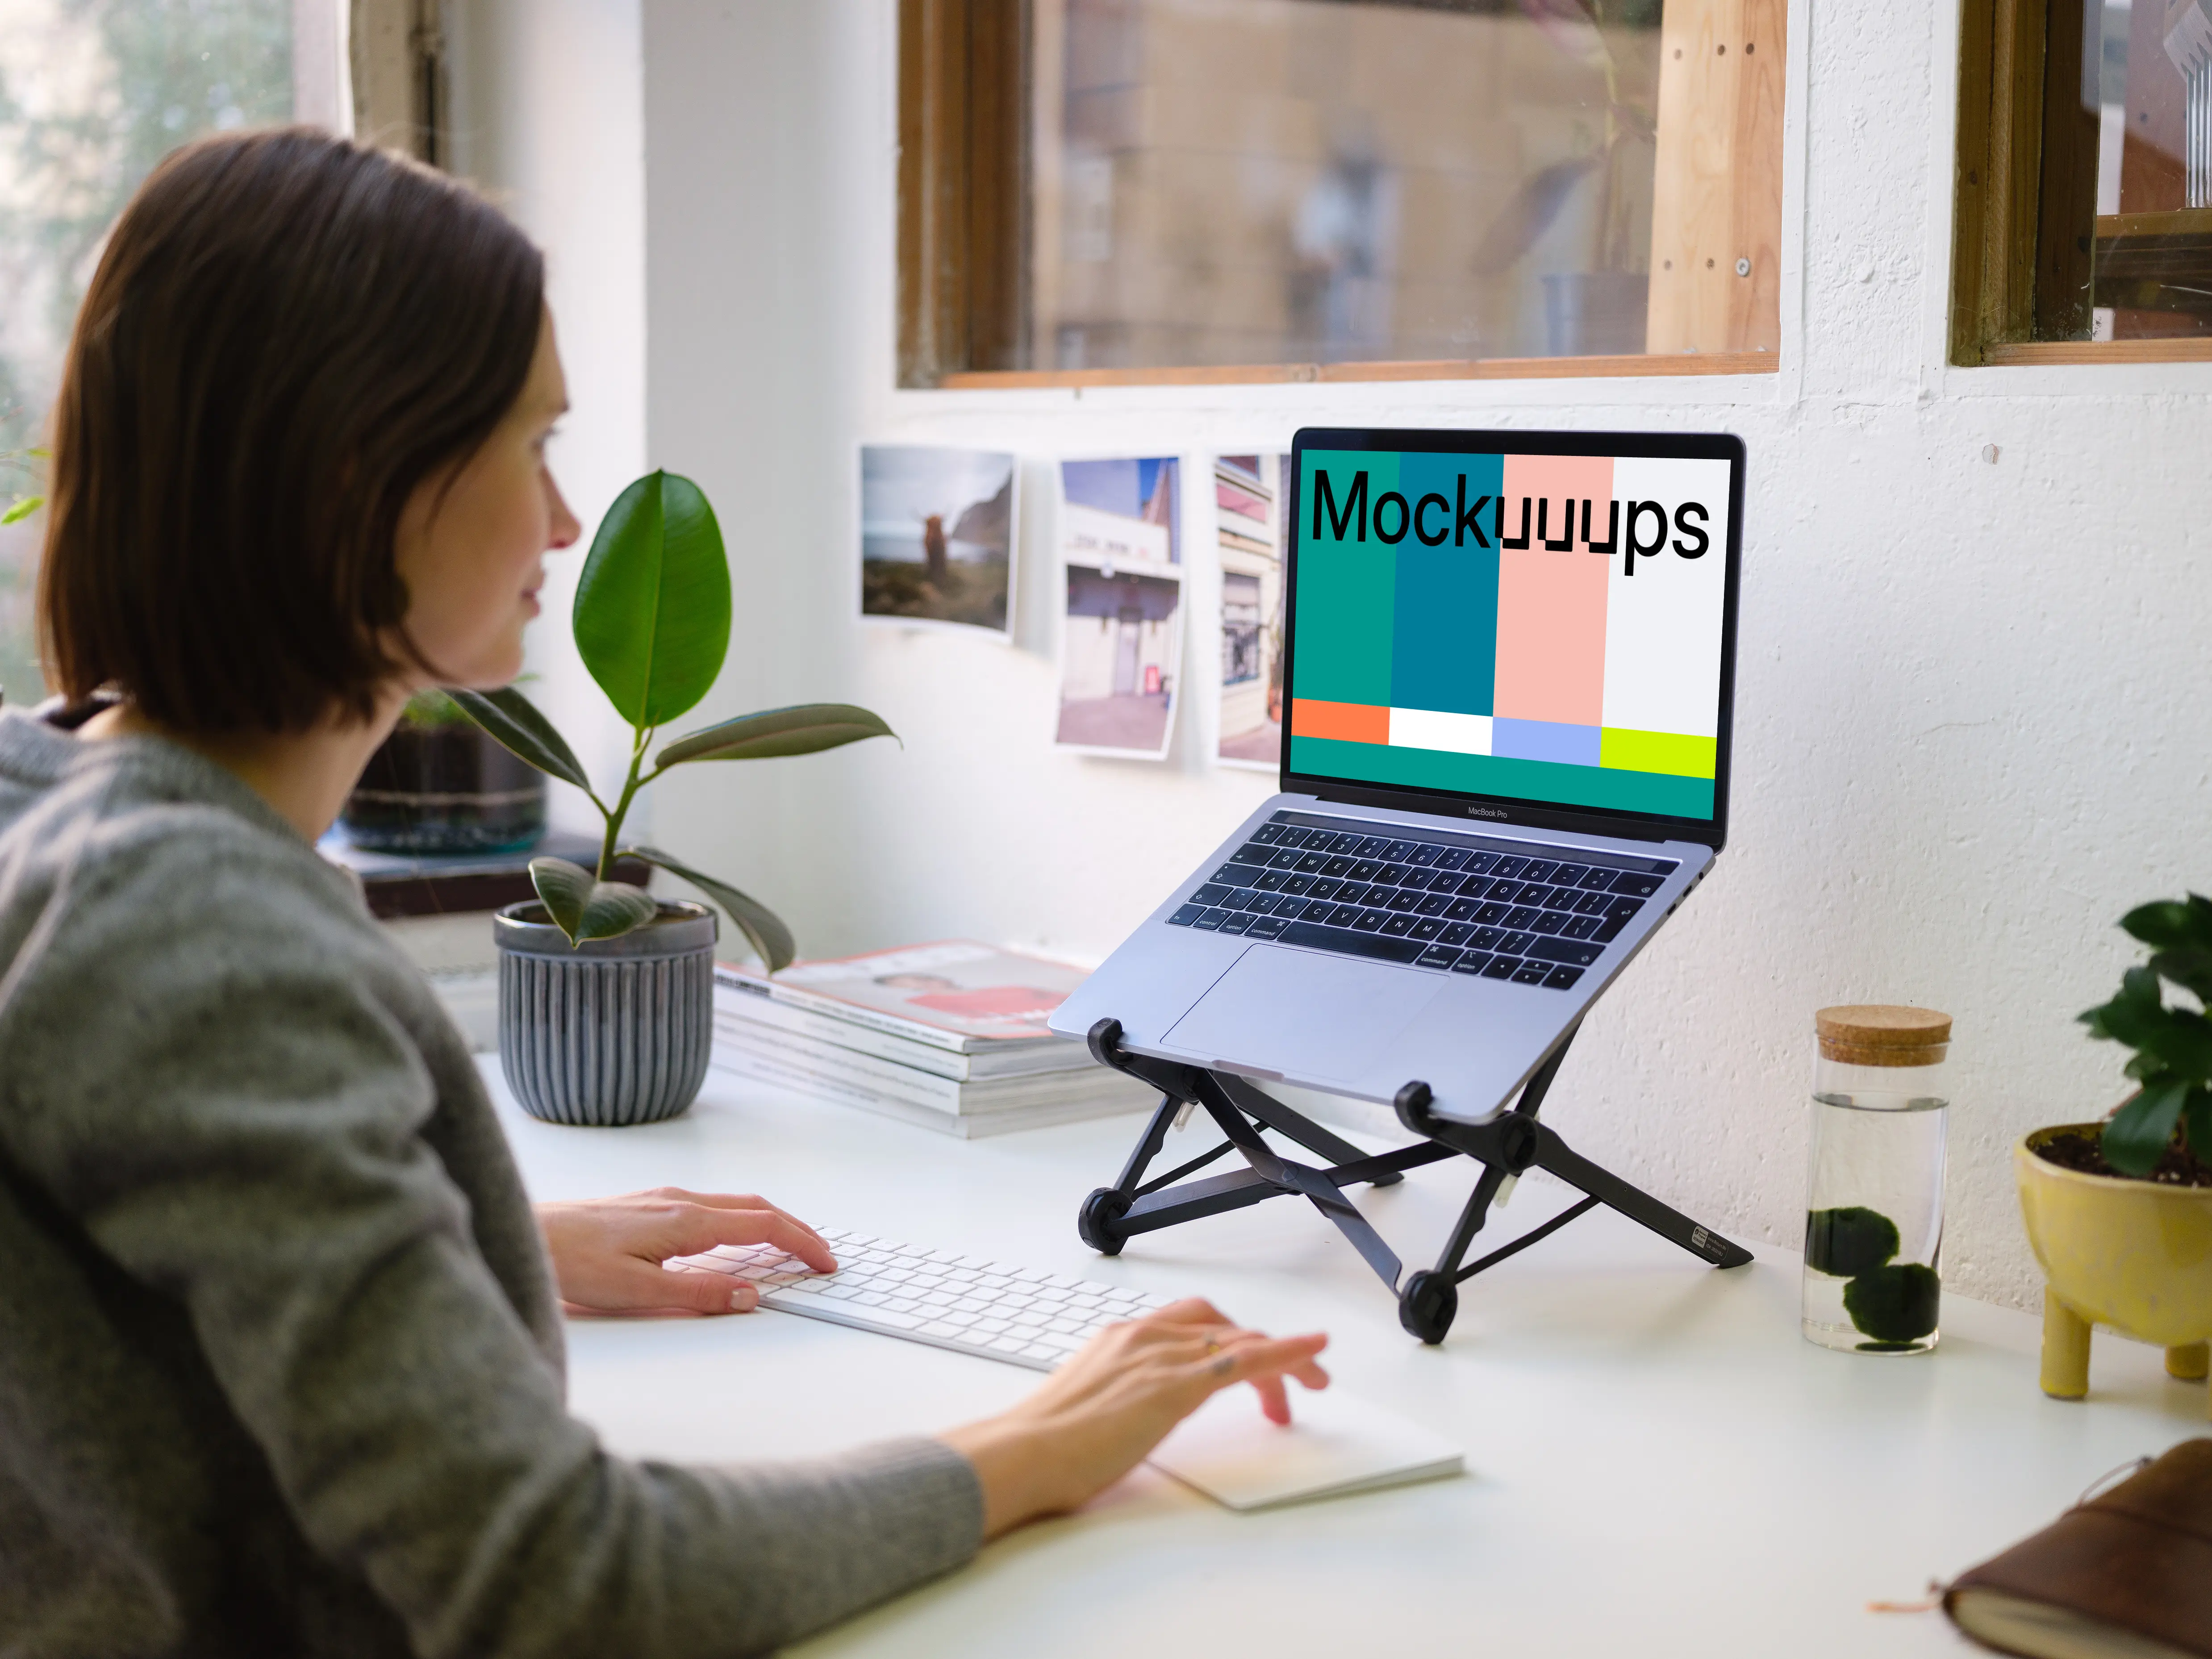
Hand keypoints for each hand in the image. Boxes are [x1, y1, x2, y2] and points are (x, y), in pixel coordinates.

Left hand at [535, 1187, 835, 1315]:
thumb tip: (751, 1295)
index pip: (763, 1226)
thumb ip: (698, 1294)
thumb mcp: (638, 1292)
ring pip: (733, 1203)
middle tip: (819, 1254)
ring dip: (768, 1222)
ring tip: (786, 1246)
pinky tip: (731, 1238)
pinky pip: (710, 1206)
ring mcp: (663, 1198)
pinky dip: (739, 1220)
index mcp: (686, 1220)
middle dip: (795, 1228)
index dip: (801, 1243)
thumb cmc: (571, 1262)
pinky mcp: (647, 1205)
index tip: (825, 1262)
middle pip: (756, 1207)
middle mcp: (680, 1200)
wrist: (527, 1234)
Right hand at [937, 1298, 1327, 1538]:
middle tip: (1289, 1386)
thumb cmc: (1045, 1443)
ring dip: (1285, 1360)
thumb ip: (1122, 1397)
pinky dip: (1287, 1352)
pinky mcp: (1174, 1385)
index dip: (1229, 1341)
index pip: (1193, 1324)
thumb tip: (1138, 1415)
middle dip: (1264, 1350)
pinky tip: (1313, 1353)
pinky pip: (1245, 1360)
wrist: (1022, 1453)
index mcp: (1121, 1337)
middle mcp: (1144, 1336)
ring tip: (1313, 1383)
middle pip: (1224, 1326)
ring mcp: (1160, 1356)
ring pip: (1242, 1340)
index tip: (1250, 1367)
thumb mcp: (1091, 1405)